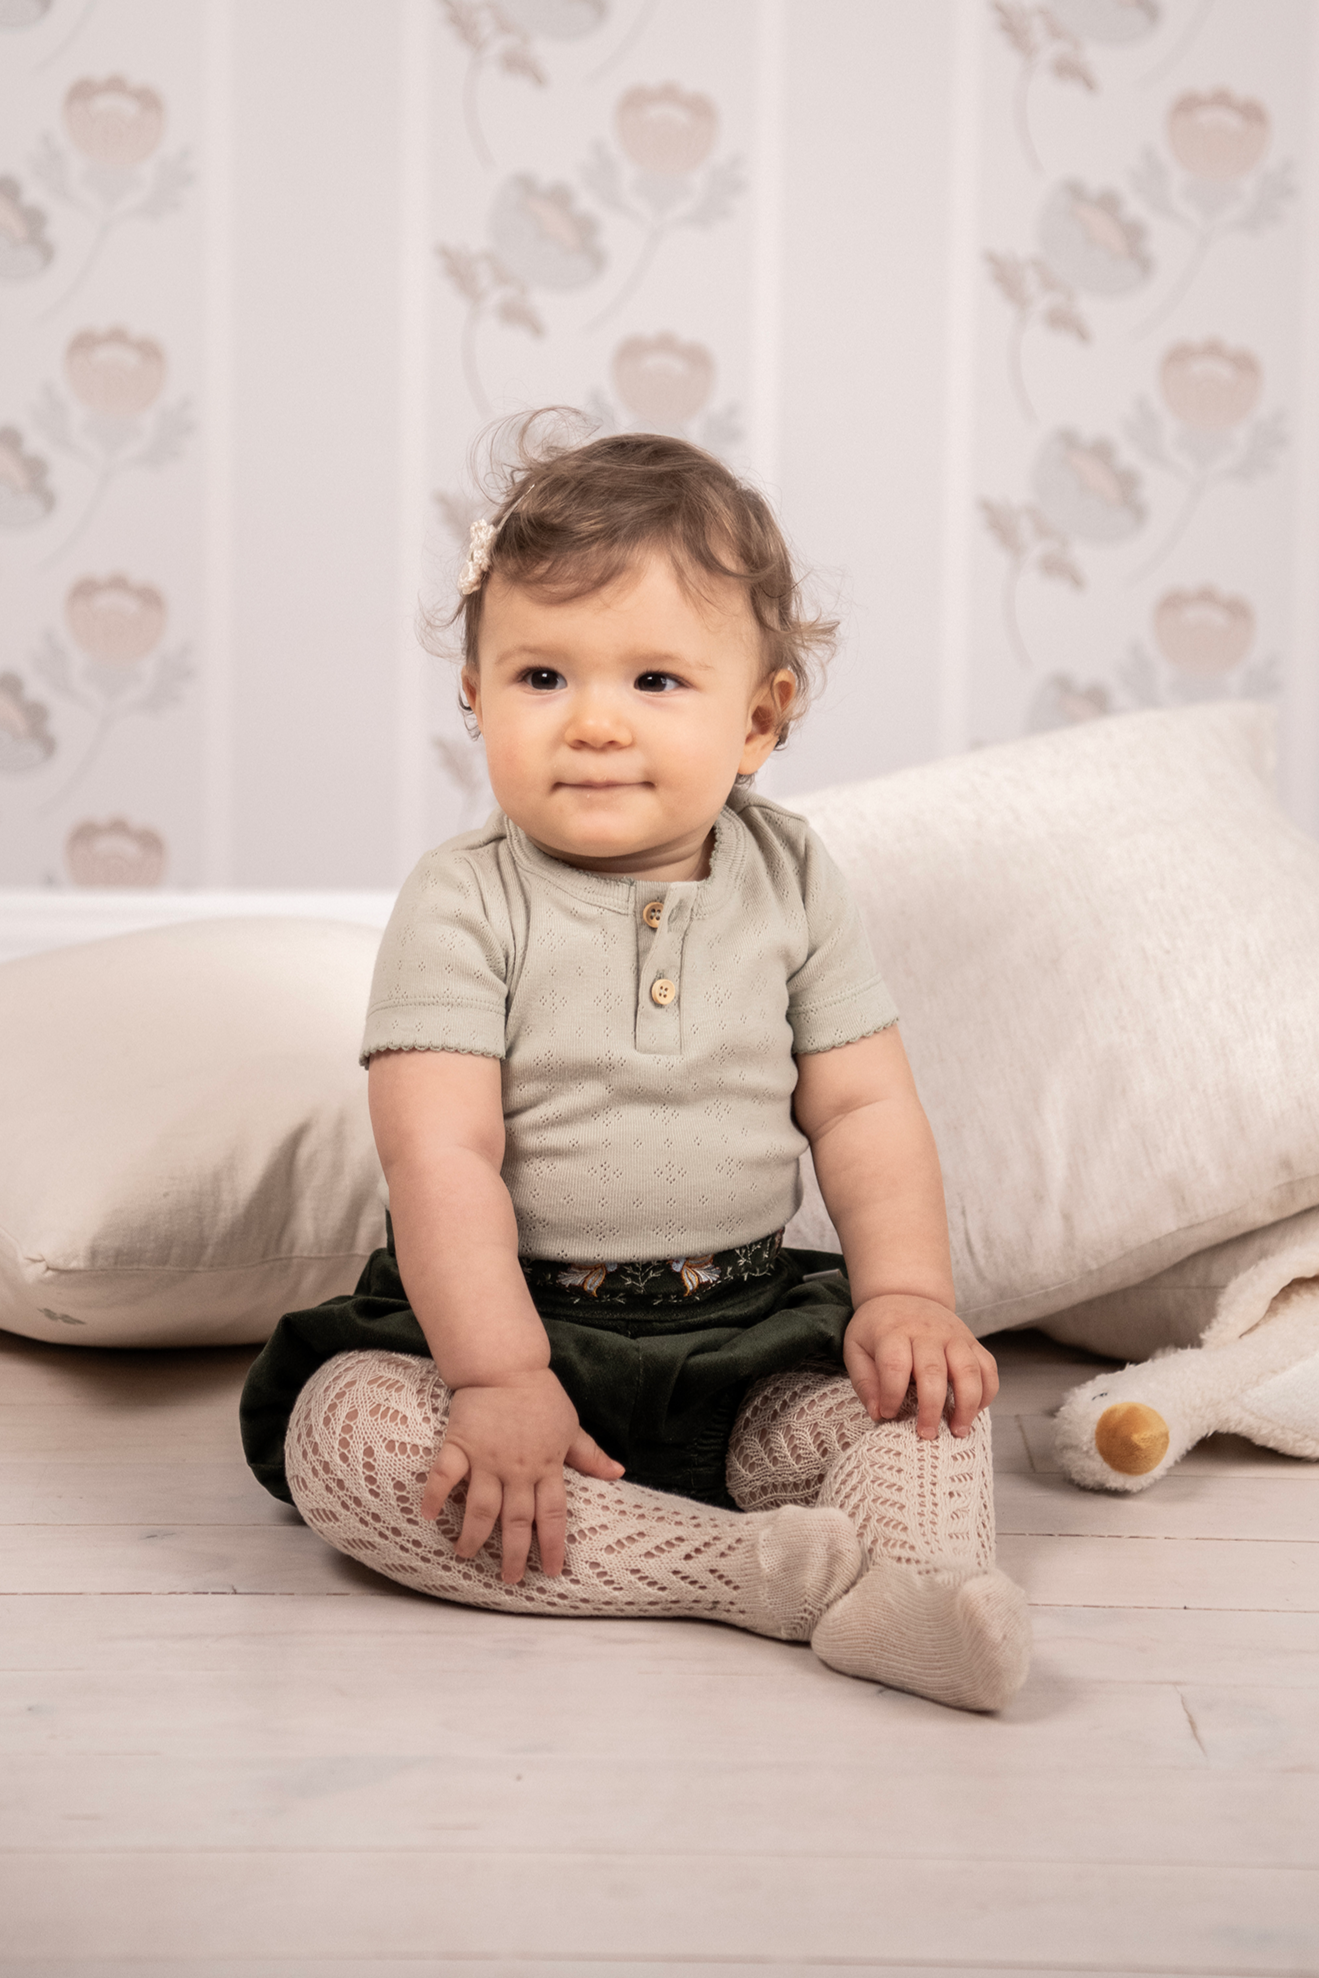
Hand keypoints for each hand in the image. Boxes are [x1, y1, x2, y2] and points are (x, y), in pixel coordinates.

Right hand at [419, 1367, 622, 1583]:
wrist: (506, 1366)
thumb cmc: (541, 1396)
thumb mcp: (571, 1427)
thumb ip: (589, 1455)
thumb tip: (618, 1473)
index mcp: (547, 1467)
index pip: (553, 1515)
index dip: (553, 1546)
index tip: (551, 1571)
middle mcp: (517, 1470)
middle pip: (516, 1521)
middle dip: (513, 1554)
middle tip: (509, 1579)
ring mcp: (487, 1459)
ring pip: (480, 1508)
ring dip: (473, 1535)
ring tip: (465, 1554)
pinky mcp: (460, 1444)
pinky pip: (444, 1475)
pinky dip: (434, 1496)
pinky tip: (428, 1516)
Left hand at [843, 1293, 997, 1439]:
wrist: (904, 1293)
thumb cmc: (878, 1326)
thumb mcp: (856, 1347)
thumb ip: (864, 1381)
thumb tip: (878, 1413)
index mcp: (893, 1332)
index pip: (895, 1365)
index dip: (892, 1395)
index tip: (888, 1414)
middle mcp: (926, 1332)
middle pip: (933, 1371)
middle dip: (931, 1407)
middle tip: (926, 1434)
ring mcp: (953, 1335)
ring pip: (968, 1370)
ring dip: (966, 1404)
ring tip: (958, 1430)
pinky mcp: (971, 1341)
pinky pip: (988, 1367)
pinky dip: (987, 1392)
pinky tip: (975, 1411)